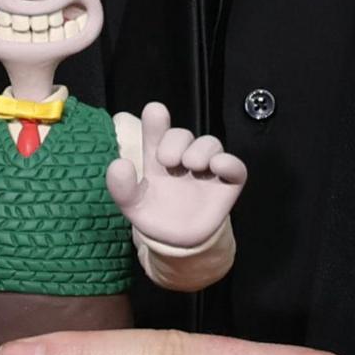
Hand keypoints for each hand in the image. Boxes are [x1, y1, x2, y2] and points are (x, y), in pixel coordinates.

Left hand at [110, 103, 245, 249]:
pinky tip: (217, 167)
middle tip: (167, 160)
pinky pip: (236, 166)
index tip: (155, 111)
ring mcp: (207, 169)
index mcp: (158, 159)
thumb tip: (119, 164)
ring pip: (210, 144)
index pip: (157, 133)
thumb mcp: (131, 204)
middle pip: (183, 135)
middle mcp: (183, 158)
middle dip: (176, 141)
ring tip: (192, 165)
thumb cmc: (155, 215)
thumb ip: (121, 187)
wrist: (177, 243)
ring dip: (201, 149)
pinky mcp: (227, 183)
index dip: (156, 120)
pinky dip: (229, 163)